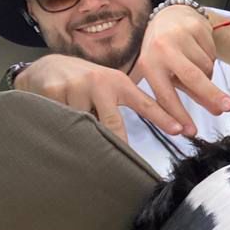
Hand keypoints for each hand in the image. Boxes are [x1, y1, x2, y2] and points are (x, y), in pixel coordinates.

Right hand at [15, 53, 187, 144]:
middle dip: (116, 142)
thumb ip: (123, 106)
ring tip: (76, 128)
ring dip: (83, 133)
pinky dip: (63, 127)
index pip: (145, 104)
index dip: (163, 118)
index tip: (180, 130)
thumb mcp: (108, 87)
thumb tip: (135, 139)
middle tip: (119, 161)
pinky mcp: (55, 92)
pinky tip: (59, 119)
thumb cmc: (86, 83)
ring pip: (85, 126)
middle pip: (112, 124)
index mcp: (119, 83)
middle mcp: (100, 82)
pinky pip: (62, 123)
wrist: (49, 68)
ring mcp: (77, 86)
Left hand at [138, 6, 229, 135]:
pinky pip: (212, 54)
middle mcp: (163, 49)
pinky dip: (211, 60)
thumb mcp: (162, 72)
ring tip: (197, 69)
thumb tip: (208, 114)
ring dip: (208, 76)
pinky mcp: (197, 28)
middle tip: (227, 109)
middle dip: (211, 95)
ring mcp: (181, 37)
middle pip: (192, 78)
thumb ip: (179, 94)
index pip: (165, 95)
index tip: (190, 132)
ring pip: (206, 68)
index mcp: (149, 64)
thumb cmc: (163, 51)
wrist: (171, 15)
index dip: (177, 115)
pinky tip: (200, 53)